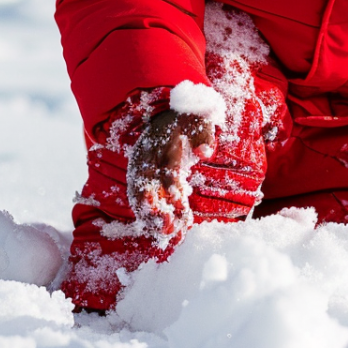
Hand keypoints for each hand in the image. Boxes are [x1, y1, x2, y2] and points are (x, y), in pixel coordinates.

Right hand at [127, 110, 216, 236]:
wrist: (171, 112)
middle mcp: (146, 160)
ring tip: (169, 236)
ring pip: (141, 199)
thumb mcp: (198, 118)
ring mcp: (143, 171)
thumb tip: (206, 152)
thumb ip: (203, 135)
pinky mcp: (145, 180)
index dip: (171, 186)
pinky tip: (169, 231)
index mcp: (159, 143)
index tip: (181, 202)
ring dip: (152, 219)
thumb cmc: (187, 117)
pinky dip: (154, 217)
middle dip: (154, 211)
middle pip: (144, 189)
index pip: (163, 168)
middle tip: (169, 228)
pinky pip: (146, 201)